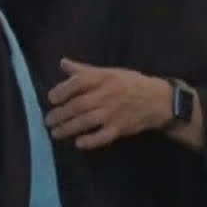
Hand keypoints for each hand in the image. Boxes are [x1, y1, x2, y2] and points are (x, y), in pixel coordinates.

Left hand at [45, 58, 171, 149]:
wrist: (158, 100)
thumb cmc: (130, 84)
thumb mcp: (109, 72)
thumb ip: (84, 70)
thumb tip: (62, 63)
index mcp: (104, 78)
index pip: (79, 82)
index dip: (62, 90)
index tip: (51, 99)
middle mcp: (107, 95)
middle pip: (79, 105)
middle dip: (61, 114)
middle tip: (48, 120)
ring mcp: (113, 113)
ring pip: (87, 121)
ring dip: (69, 128)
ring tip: (55, 132)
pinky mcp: (120, 128)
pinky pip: (103, 136)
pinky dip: (90, 141)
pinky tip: (79, 143)